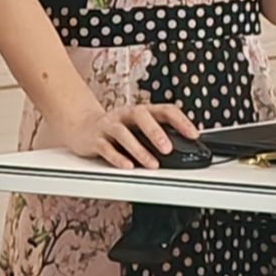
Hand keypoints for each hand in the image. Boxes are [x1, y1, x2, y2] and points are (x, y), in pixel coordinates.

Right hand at [66, 103, 198, 170]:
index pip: (164, 110)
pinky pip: (106, 148)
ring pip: (123, 133)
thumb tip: (184, 148)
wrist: (82, 127)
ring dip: (139, 149)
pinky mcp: (95, 139)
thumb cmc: (116, 130)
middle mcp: (125, 115)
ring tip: (152, 164)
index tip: (194, 134)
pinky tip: (127, 166)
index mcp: (140, 111)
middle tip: (168, 149)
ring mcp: (109, 126)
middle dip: (156, 133)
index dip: (180, 120)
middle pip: (141, 116)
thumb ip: (156, 135)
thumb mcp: (138, 128)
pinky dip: (117, 158)